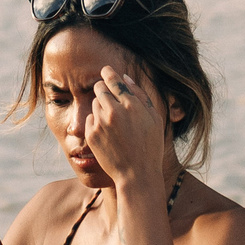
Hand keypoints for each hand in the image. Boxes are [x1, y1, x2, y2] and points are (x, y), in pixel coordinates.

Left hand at [87, 64, 170, 195]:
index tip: (106, 71)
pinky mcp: (91, 134)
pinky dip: (96, 123)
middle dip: (103, 90)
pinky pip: (90, 119)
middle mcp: (114, 111)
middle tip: (110, 100)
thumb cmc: (149, 146)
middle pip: (99, 88)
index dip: (108, 73)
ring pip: (94, 103)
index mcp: (132, 105)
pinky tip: (108, 135)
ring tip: (114, 124)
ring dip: (101, 108)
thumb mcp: (155, 119)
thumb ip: (141, 96)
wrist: (137, 174)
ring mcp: (101, 122)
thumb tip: (125, 78)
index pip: (113, 79)